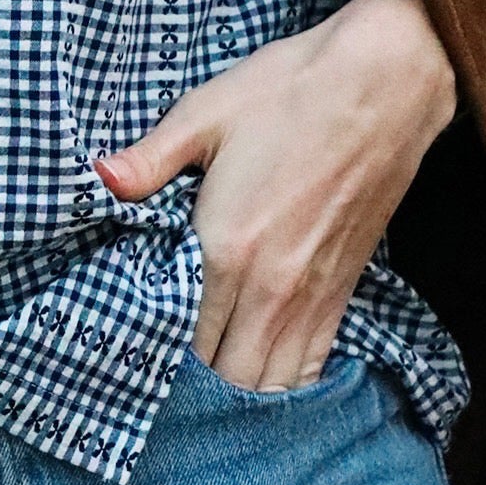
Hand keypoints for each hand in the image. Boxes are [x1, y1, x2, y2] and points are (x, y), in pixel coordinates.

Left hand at [92, 0, 455, 390]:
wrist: (384, 83)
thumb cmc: (290, 92)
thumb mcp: (205, 113)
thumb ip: (149, 159)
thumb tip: (101, 178)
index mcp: (228, 248)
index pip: (188, 344)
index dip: (161, 368)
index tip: (138, 372)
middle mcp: (273, 286)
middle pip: (233, 379)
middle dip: (200, 396)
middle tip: (167, 392)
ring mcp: (313, 292)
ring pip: (276, 381)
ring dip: (245, 396)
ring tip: (213, 401)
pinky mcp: (345, 286)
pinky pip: (314, 360)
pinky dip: (289, 382)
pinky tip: (267, 384)